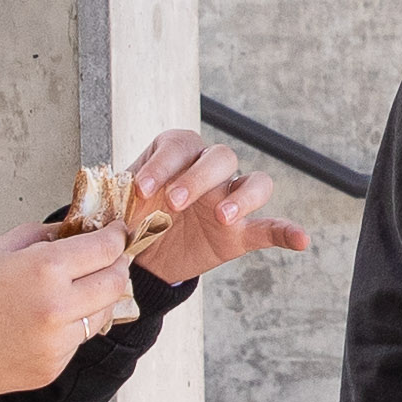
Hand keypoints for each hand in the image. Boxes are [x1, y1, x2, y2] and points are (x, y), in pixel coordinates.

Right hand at [0, 220, 139, 395]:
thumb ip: (41, 236)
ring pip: (102, 315)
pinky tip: (47, 320)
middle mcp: (59, 308)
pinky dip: (72, 328)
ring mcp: (57, 344)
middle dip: (116, 266)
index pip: (105, 249)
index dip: (116, 237)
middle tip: (106, 259)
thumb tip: (73, 230)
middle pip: (116, 282)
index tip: (116, 233)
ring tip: (77, 290)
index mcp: (45, 270)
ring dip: (98, 299)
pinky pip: (77, 342)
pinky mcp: (51, 369)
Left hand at [117, 128, 312, 284]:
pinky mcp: (242, 230)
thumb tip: (99, 198)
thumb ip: (114, 193)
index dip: (162, 164)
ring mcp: (229, 198)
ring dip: (241, 196)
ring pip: (253, 182)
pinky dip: (288, 231)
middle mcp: (208, 169)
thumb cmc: (129, 217)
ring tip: (222, 216)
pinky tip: (301, 240)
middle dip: (197, 178)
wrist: (140, 256)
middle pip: (220, 156)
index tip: (141, 189)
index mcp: (176, 153)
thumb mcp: (116, 200)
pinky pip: (271, 226)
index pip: (178, 145)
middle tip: (173, 203)